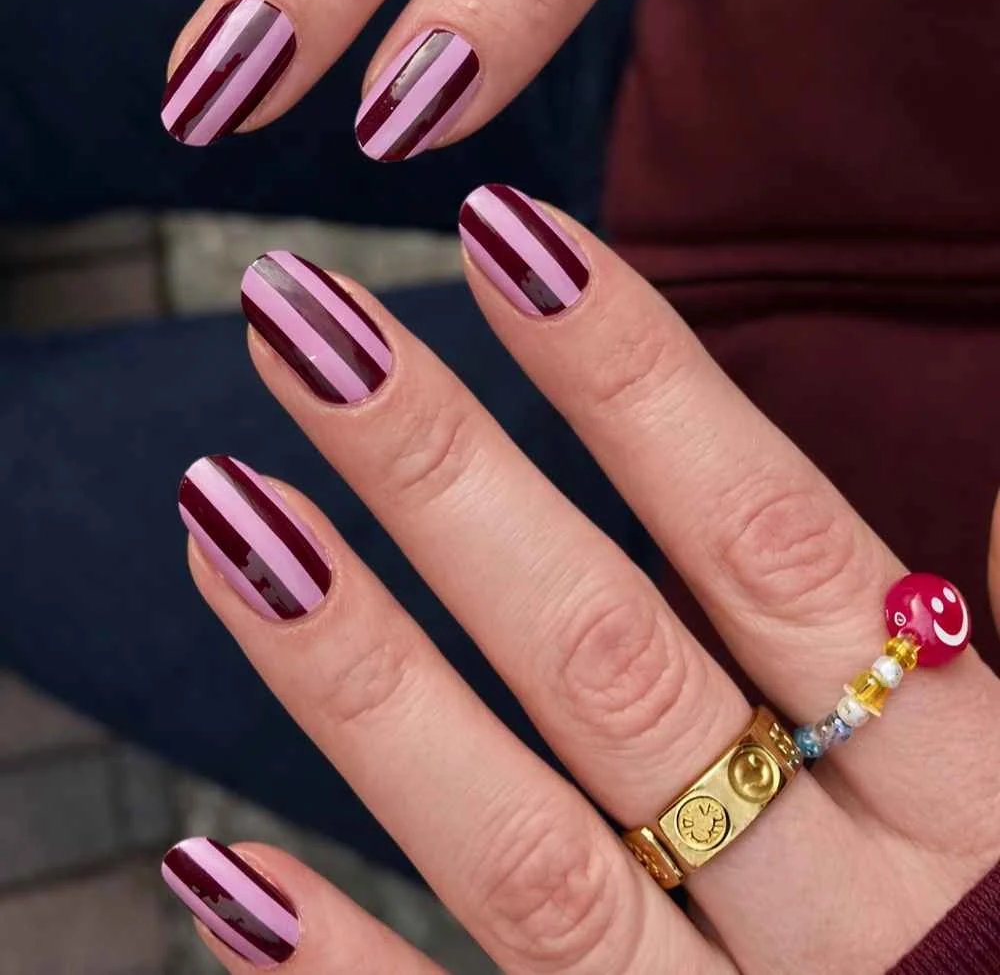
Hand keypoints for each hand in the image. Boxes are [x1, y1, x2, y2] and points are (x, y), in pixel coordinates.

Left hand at [165, 187, 999, 971]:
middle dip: (443, 479)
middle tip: (303, 328)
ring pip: (526, 851)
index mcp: (967, 795)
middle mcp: (845, 915)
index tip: (508, 241)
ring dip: (360, 680)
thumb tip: (992, 509)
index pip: (769, 543)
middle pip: (612, 664)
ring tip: (227, 521)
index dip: (635, 383)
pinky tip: (219, 868)